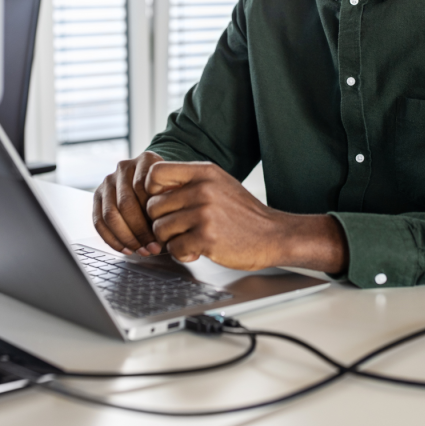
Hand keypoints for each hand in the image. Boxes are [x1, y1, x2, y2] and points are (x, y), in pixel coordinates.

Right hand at [93, 151, 164, 255]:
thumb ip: (174, 198)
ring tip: (140, 250)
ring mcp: (108, 180)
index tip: (162, 234)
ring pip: (110, 214)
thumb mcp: (177, 184)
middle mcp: (124, 167)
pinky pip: (98, 221)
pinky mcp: (97, 195)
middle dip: (139, 231)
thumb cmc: (168, 185)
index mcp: (146, 160)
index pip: (143, 189)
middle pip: (125, 203)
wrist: (154, 176)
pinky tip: (126, 249)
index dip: (152, 215)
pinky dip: (112, 239)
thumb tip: (169, 228)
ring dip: (126, 238)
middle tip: (151, 248)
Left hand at [144, 161, 348, 272]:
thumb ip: (190, 182)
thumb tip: (152, 188)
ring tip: (189, 238)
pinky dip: (182, 253)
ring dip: (170, 239)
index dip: (151, 190)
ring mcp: (205, 213)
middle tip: (179, 228)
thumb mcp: (219, 183)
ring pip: (160, 229)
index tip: (162, 201)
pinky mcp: (207, 238)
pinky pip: (173, 248)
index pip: (156, 173)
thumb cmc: (242, 212)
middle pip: (153, 206)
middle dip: (161, 221)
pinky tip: (198, 249)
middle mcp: (203, 189)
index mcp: (205, 172)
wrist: (273, 234)